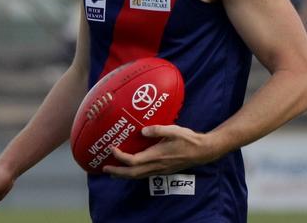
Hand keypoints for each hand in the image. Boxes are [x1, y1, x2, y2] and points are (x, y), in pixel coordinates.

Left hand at [103, 125, 221, 178]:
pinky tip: (132, 169)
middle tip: (104, 168)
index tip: (112, 148)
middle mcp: (156, 165)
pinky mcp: (163, 170)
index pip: (133, 160)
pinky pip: (144, 175)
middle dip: (117, 171)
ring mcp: (160, 170)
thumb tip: (143, 130)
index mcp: (156, 156)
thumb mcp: (174, 130)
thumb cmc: (188, 139)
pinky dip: (134, 174)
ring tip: (113, 172)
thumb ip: (158, 130)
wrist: (202, 151)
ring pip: (138, 176)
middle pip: (132, 173)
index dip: (120, 156)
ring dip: (124, 175)